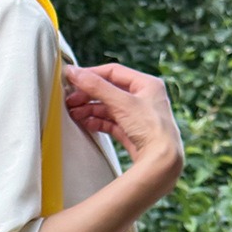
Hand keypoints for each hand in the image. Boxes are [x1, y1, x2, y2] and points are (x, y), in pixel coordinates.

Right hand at [65, 63, 183, 192]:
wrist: (162, 160)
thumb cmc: (151, 128)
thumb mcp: (121, 102)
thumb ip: (96, 87)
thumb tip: (74, 73)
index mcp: (147, 84)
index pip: (113, 72)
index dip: (92, 74)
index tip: (73, 79)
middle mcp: (144, 98)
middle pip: (108, 91)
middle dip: (88, 95)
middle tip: (70, 100)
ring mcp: (137, 117)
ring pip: (108, 108)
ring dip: (90, 110)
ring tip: (74, 113)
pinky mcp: (132, 133)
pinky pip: (110, 123)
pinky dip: (97, 122)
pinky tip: (86, 124)